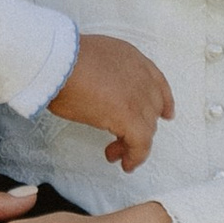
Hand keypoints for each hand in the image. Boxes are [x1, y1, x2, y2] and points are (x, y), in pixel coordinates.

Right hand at [48, 32, 174, 171]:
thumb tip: (96, 91)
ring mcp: (138, 96)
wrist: (58, 62)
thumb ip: (104, 74)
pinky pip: (141, 144)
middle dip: (140, 127)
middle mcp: (141, 77)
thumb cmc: (61, 61)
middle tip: (121, 141)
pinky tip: (125, 163)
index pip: (157, 82)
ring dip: (132, 144)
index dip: (163, 101)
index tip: (165, 114)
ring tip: (114, 153)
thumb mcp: (91, 60)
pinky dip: (135, 156)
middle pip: (151, 109)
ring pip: (147, 128)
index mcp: (131, 58)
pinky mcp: (130, 116)